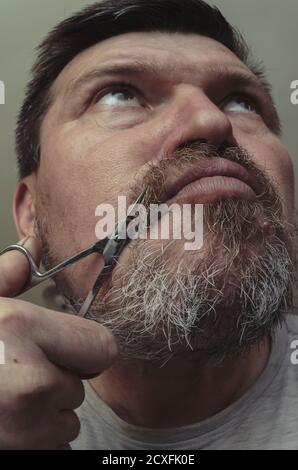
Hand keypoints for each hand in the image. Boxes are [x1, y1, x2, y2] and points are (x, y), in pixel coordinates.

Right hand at [0, 236, 117, 448]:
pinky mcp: (21, 455)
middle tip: (14, 374)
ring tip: (2, 402)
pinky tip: (3, 425)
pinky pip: (50, 448)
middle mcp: (30, 381)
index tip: (64, 348)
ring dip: (43, 415)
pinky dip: (34, 441)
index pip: (103, 347)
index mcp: (19, 330)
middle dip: (56, 380)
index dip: (84, 348)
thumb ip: (1, 278)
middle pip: (80, 385)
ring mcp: (24, 427)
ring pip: (65, 421)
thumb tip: (28, 250)